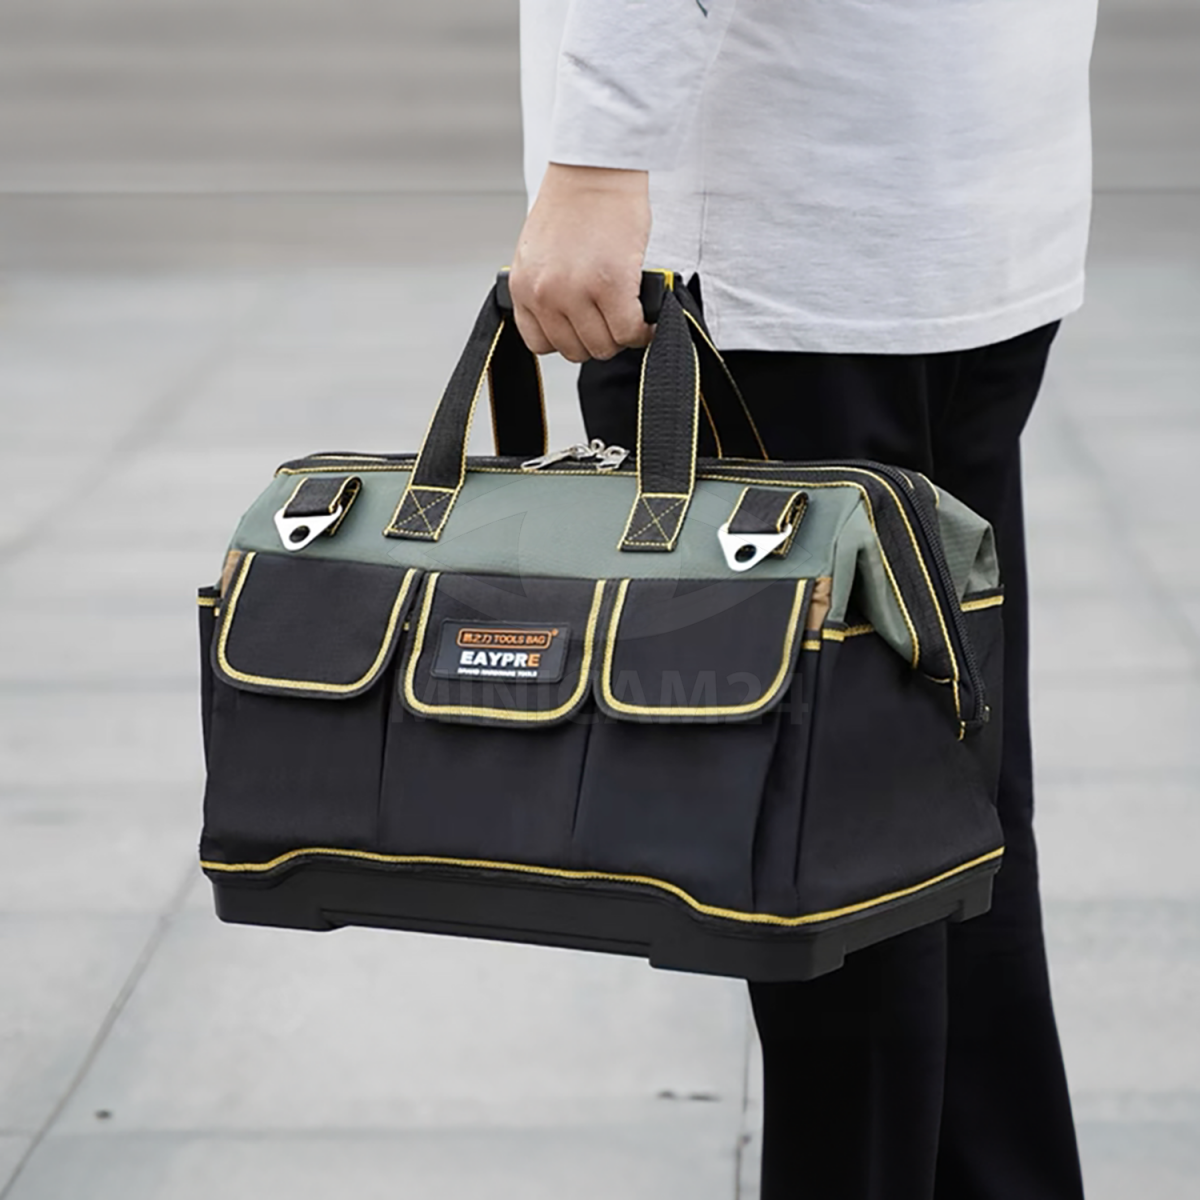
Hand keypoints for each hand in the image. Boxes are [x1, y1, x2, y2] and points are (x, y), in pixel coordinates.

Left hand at [509, 164, 652, 361]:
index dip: (567, 337)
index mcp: (524, 287)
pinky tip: (647, 316)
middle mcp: (545, 293)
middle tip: (613, 319)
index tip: (583, 327)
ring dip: (621, 335)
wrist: (594, 168)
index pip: (540, 343)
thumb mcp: (541, 255)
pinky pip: (628, 331)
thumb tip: (569, 320)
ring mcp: (577, 292)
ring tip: (630, 314)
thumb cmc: (573, 203)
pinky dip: (642, 330)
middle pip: (575, 350)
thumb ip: (547, 290)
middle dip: (597, 338)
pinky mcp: (611, 286)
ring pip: (603, 346)